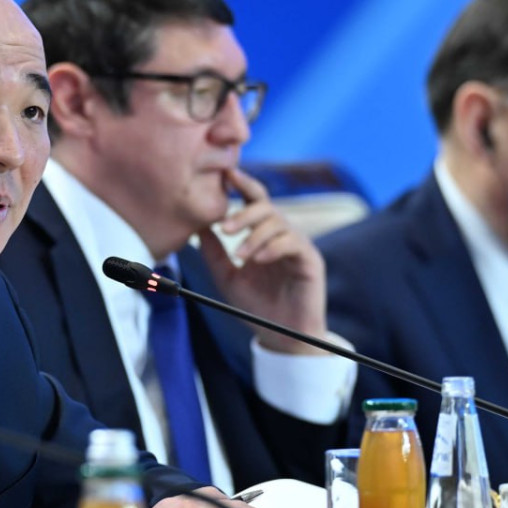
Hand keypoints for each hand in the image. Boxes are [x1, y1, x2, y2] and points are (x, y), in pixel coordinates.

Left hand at [199, 167, 328, 352]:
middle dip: (243, 214)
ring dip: (254, 237)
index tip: (225, 174)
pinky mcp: (310, 260)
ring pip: (278, 223)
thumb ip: (213, 252)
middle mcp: (281, 234)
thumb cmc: (256, 305)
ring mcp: (298, 245)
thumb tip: (197, 226)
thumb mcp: (226, 277)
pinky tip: (258, 259)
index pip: (254, 201)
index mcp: (262, 234)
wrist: (279, 334)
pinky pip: (293, 243)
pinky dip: (272, 247)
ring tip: (240, 255)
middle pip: (266, 207)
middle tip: (224, 228)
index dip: (242, 184)